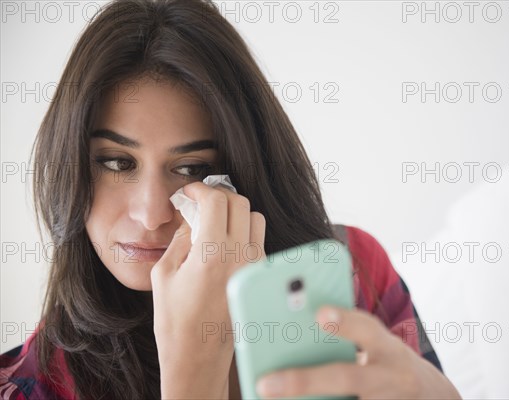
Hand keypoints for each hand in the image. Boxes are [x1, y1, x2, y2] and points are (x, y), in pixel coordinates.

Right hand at [151, 181, 265, 398]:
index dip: (200, 189)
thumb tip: (191, 215)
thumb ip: (181, 237)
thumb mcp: (165, 273)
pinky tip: (224, 242)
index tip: (189, 193)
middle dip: (219, 196)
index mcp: (212, 253)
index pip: (216, 200)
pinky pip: (258, 240)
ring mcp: (254, 265)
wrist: (198, 355)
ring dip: (235, 212)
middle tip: (201, 202)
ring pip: (255, 218)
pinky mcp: (259, 275)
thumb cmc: (175, 320)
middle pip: (240, 202)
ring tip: (214, 221)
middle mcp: (239, 255)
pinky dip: (243, 231)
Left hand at [256, 306, 461, 399]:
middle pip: (345, 377)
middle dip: (303, 381)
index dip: (346, 320)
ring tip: (267, 398)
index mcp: (386, 346)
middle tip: (265, 383)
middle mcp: (389, 376)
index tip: (320, 313)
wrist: (431, 397)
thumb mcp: (378, 344)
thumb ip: (349, 336)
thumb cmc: (389, 363)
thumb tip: (295, 332)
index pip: (367, 328)